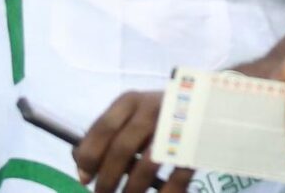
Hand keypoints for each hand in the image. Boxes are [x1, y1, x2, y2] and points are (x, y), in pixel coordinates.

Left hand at [72, 91, 191, 192]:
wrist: (202, 101)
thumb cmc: (155, 114)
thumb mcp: (129, 115)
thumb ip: (105, 137)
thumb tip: (82, 169)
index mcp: (130, 101)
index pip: (103, 128)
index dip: (90, 156)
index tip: (84, 178)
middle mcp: (151, 108)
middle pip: (123, 148)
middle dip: (108, 179)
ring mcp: (176, 124)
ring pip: (148, 163)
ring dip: (132, 188)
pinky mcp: (196, 141)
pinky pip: (178, 174)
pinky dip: (167, 191)